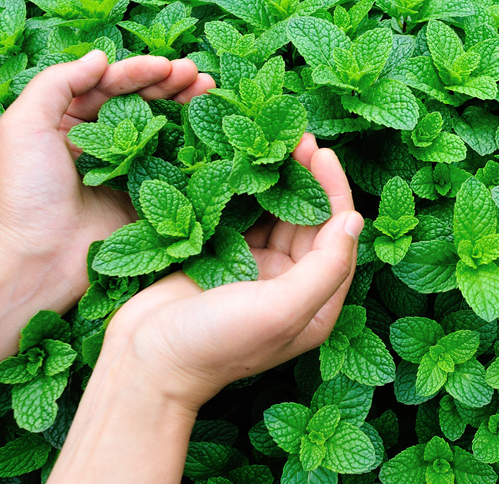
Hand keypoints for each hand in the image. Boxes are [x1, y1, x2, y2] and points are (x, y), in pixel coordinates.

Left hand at [0, 50, 214, 300]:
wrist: (37, 259)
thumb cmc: (25, 192)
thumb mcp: (23, 125)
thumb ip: (57, 82)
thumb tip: (101, 56)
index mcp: (67, 121)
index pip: (109, 85)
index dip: (140, 71)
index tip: (168, 64)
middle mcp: (97, 142)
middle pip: (140, 103)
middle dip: (170, 84)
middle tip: (198, 75)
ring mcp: (124, 170)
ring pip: (160, 129)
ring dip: (185, 107)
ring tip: (209, 90)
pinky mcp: (143, 197)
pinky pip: (172, 166)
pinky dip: (191, 146)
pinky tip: (208, 130)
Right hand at [100, 134, 362, 411]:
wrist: (144, 361)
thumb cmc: (215, 343)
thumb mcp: (281, 310)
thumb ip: (325, 267)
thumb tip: (354, 219)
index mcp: (317, 305)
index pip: (339, 237)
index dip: (335, 192)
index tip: (323, 153)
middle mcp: (293, 287)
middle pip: (311, 221)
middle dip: (308, 178)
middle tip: (297, 136)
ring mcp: (258, 272)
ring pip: (278, 215)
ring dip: (280, 180)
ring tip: (275, 141)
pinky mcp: (224, 259)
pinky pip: (245, 218)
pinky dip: (248, 191)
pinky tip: (244, 162)